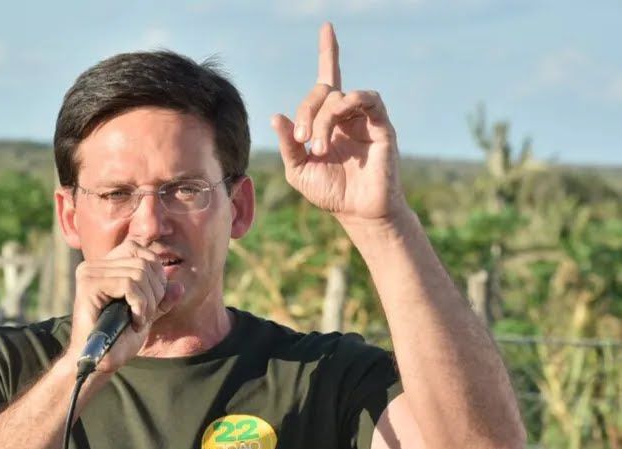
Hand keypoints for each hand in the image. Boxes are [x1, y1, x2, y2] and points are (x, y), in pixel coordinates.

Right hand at [69, 240, 183, 372]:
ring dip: (148, 303)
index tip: (153, 303)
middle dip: (155, 293)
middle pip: (144, 263)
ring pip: (138, 273)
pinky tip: (135, 322)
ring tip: (139, 321)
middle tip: (146, 316)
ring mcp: (89, 273)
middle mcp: (94, 265)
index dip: (157, 276)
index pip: (142, 252)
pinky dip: (139, 305)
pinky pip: (128, 284)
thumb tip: (179, 286)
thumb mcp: (146, 315)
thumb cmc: (118, 340)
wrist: (97, 363)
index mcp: (106, 267)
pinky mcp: (89, 284)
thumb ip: (161, 299)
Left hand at [271, 22, 406, 222]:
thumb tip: (276, 117)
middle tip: (302, 140)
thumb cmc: (330, 192)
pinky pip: (367, 99)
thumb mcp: (299, 170)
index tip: (327, 27)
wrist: (357, 212)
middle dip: (305, 112)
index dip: (329, 53)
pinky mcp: (381, 125)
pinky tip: (335, 127)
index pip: (327, 79)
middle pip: (322, 91)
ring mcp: (364, 118)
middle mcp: (347, 115)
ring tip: (318, 147)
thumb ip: (289, 145)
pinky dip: (347, 105)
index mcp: (328, 121)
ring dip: (322, 119)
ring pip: (338, 96)